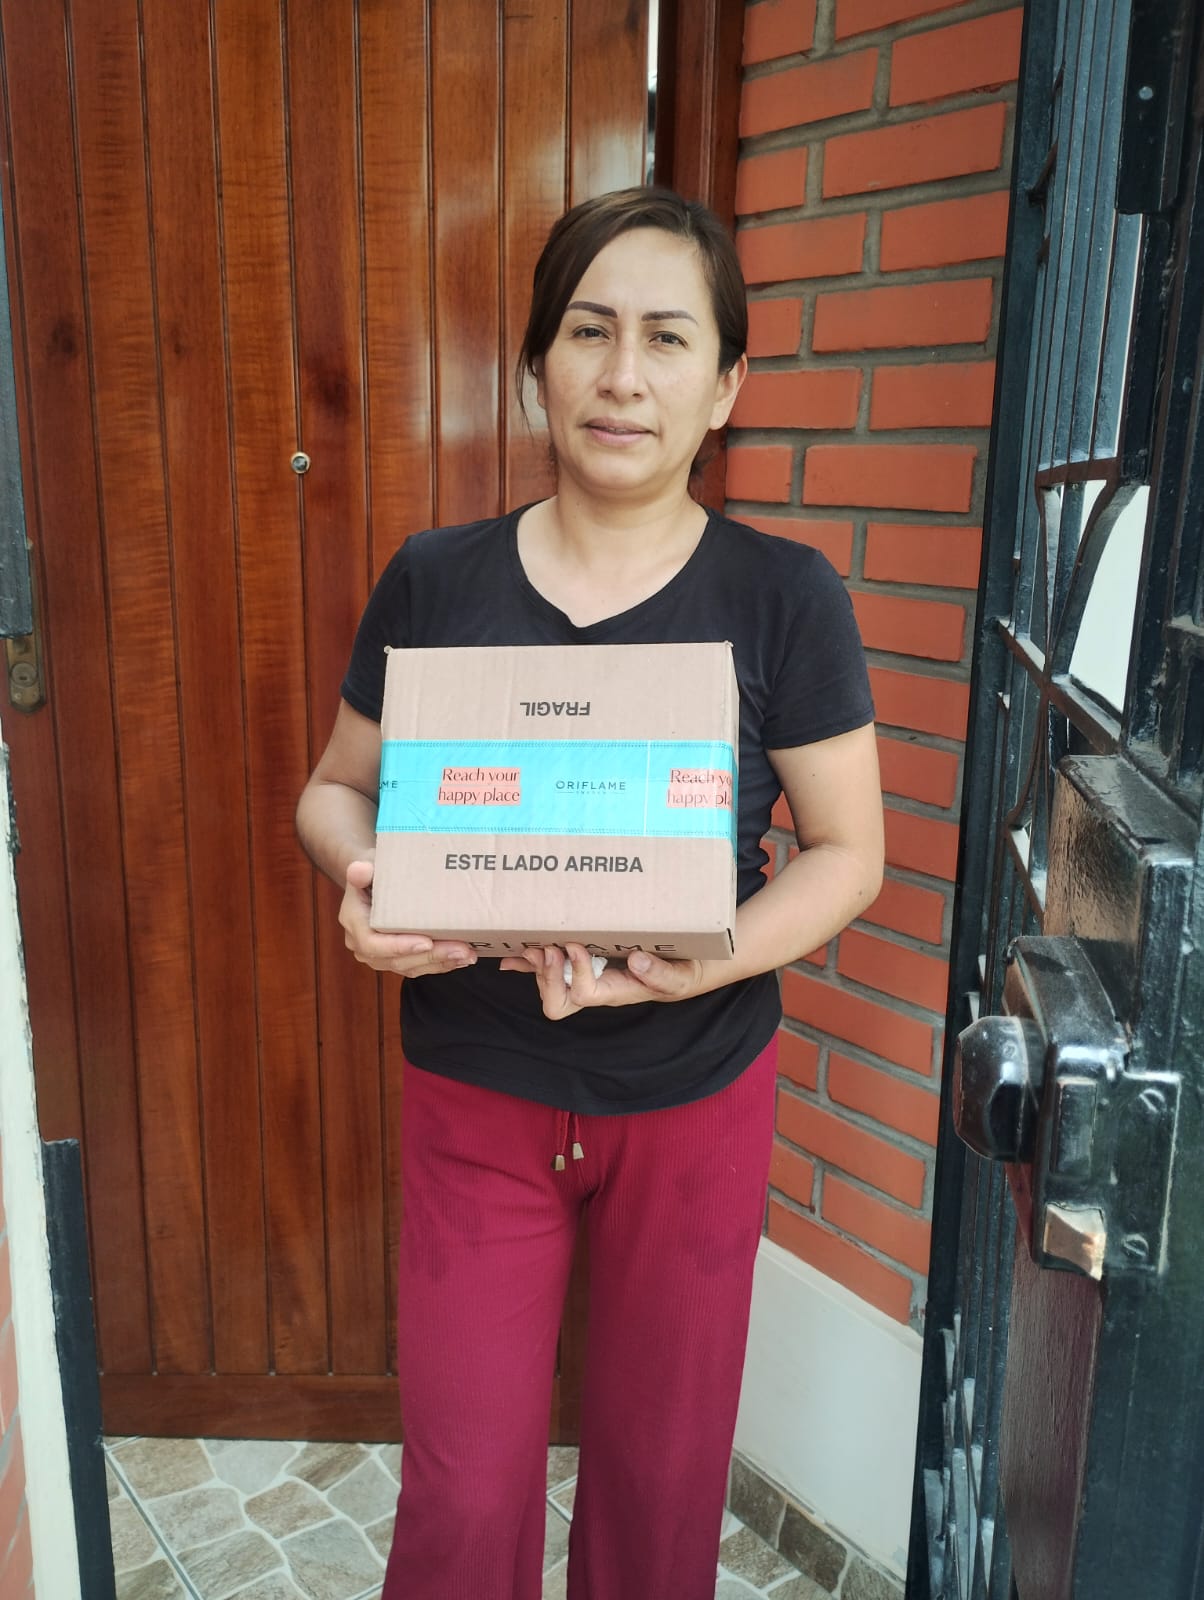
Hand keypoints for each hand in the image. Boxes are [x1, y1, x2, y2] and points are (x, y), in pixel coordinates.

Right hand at [339, 860, 477, 976]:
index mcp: (355, 922)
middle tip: (460, 949)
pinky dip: (441, 964)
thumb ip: (362, 869)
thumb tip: (360, 869)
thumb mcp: (367, 864)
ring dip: (441, 962)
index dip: (399, 947)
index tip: (426, 942)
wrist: (372, 881)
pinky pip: (418, 967)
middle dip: (431, 956)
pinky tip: (462, 958)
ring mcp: (380, 956)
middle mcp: (363, 945)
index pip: (373, 944)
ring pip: (411, 967)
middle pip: (397, 960)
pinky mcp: (396, 959)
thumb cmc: (373, 871)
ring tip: (467, 954)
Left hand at [499, 941, 703, 1020]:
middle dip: (548, 975)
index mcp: (615, 992)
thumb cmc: (680, 974)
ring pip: (549, 986)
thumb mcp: (679, 976)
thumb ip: (659, 973)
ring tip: (532, 945)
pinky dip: (527, 965)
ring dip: (537, 966)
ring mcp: (584, 979)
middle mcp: (595, 989)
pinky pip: (548, 971)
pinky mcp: (579, 965)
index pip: (585, 993)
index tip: (576, 945)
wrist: (682, 967)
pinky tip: (512, 957)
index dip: (575, 972)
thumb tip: (635, 960)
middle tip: (549, 948)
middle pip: (558, 1000)